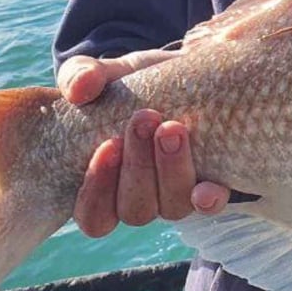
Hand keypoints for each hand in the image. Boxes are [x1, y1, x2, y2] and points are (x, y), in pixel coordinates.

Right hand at [57, 51, 230, 237]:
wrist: (179, 75)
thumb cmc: (129, 86)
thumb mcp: (103, 76)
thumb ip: (81, 77)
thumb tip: (80, 88)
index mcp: (104, 185)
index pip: (93, 215)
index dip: (97, 191)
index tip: (107, 146)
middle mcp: (140, 199)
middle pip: (135, 210)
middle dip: (138, 166)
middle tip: (143, 118)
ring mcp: (175, 194)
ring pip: (172, 207)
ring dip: (171, 170)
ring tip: (172, 127)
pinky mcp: (211, 181)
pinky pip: (209, 204)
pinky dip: (208, 199)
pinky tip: (206, 189)